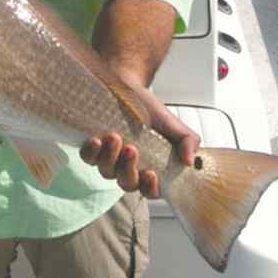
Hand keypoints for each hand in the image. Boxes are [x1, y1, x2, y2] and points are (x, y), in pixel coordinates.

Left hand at [80, 88, 200, 198]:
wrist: (127, 86)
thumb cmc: (149, 108)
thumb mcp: (173, 123)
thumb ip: (187, 141)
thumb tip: (189, 161)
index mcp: (149, 167)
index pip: (150, 191)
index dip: (150, 188)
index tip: (151, 173)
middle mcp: (127, 167)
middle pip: (126, 183)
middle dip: (128, 169)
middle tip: (132, 148)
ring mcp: (108, 158)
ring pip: (106, 172)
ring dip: (110, 158)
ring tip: (115, 137)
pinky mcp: (92, 147)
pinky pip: (88, 158)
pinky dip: (91, 153)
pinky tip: (97, 140)